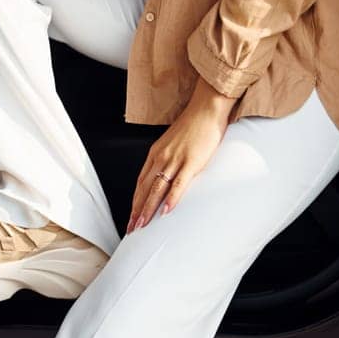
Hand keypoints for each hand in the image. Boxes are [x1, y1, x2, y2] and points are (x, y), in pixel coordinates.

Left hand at [127, 79, 234, 231]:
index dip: (135, 201)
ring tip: (142, 225)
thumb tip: (166, 174)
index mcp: (155, 153)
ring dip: (148, 209)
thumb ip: (168, 158)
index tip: (132, 216)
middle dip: (137, 210)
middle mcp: (161, 157)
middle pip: (144, 188)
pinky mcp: (191, 162)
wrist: (206, 109)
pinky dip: (171, 198)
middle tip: (132, 228)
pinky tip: (166, 211)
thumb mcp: (174, 142)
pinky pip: (178, 184)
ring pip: (156, 189)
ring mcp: (175, 160)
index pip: (140, 182)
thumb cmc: (194, 125)